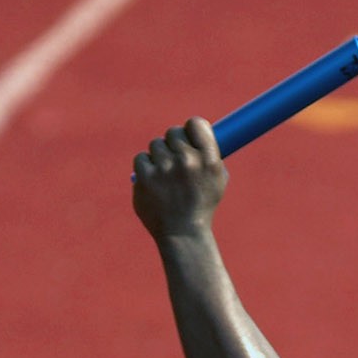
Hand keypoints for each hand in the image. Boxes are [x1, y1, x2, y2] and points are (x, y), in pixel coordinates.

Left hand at [133, 118, 227, 239]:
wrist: (183, 234)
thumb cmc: (201, 206)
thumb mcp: (216, 180)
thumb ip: (209, 154)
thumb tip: (199, 131)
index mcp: (209, 160)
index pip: (196, 123)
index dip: (190, 128)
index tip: (188, 137)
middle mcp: (188, 161)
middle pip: (173, 132)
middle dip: (173, 144)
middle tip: (175, 160)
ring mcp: (165, 168)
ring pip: (156, 145)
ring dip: (159, 157)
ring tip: (165, 178)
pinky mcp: (145, 177)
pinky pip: (141, 158)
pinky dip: (145, 169)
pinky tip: (154, 184)